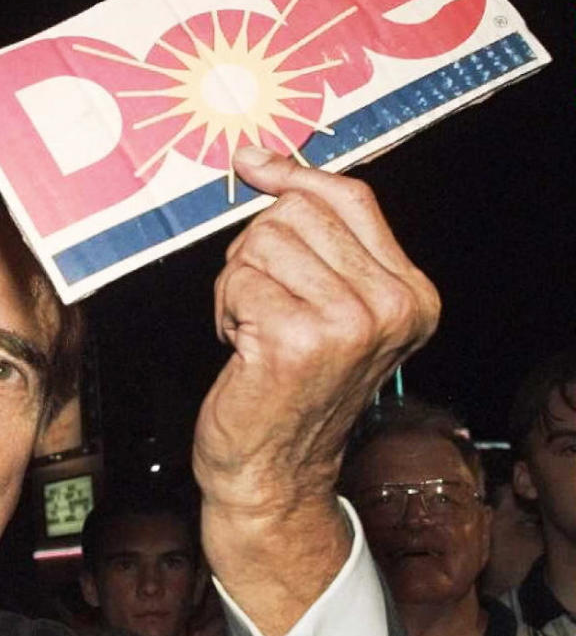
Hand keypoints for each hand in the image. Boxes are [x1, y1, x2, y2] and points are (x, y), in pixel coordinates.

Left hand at [193, 146, 439, 635]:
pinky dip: (225, 309)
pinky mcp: (298, 340)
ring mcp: (349, 323)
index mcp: (410, 294)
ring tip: (251, 328)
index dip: (293, 176)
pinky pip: (238, 280)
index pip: (349, 197)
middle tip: (257, 302)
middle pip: (297, 212)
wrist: (273, 474)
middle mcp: (391, 306)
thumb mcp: (331, 311)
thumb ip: (319, 242)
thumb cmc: (290, 393)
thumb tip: (266, 161)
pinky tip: (240, 346)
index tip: (254, 163)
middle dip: (257, 250)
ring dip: (237, 283)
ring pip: (261, 242)